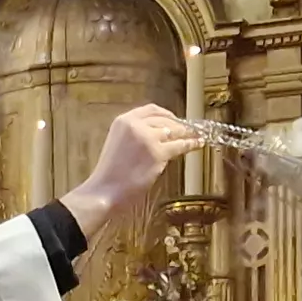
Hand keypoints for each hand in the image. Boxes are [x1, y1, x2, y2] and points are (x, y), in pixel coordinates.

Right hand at [56, 104, 202, 236]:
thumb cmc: (110, 174)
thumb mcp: (118, 144)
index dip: (166, 114)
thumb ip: (135, 135)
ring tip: (196, 136)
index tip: (175, 119)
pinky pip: (180, 146)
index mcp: (123, 121)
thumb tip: (160, 135)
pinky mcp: (158, 153)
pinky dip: (191, 144)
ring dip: (187, 133)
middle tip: (189, 130)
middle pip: (165, 120)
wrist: (104, 191)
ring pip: (174, 131)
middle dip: (179, 125)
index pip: (151, 110)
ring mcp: (147, 138)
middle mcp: (136, 125)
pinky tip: (197, 144)